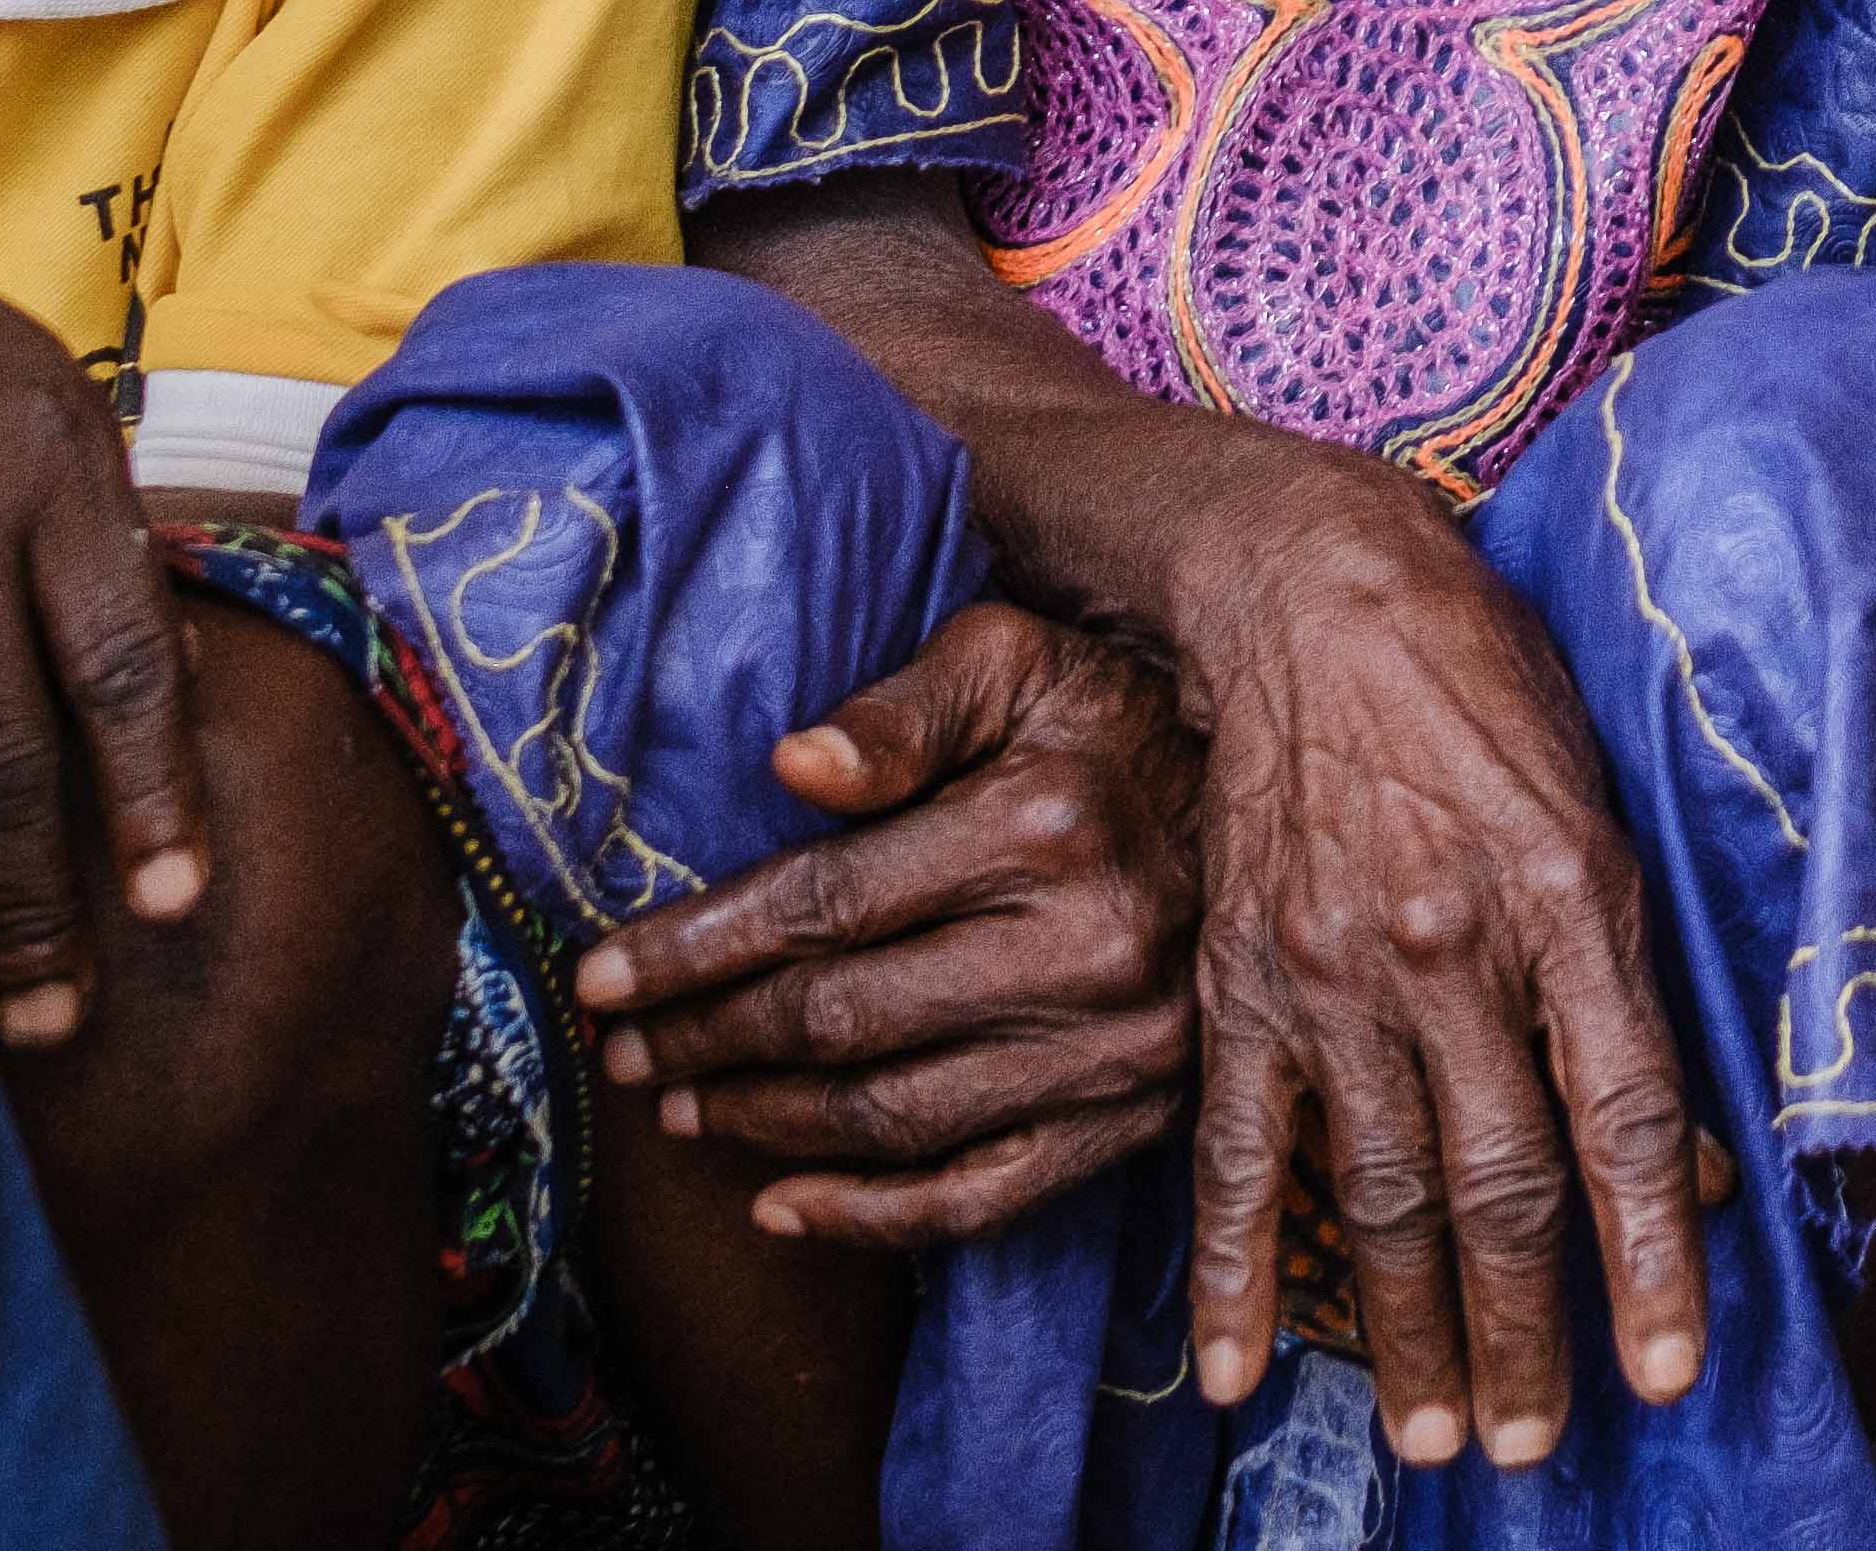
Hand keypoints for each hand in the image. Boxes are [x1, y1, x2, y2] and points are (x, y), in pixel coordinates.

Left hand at [572, 603, 1207, 1239]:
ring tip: (683, 1108)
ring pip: (894, 1118)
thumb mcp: (1017, 656)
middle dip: (707, 1040)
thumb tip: (792, 768)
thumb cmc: (1112, 712)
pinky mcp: (1135, 1121)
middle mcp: (1085, 948)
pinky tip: (780, 1203)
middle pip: (842, 1019)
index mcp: (1043, 823)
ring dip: (763, 1124)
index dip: (692, 949)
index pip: (822, 904)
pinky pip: (979, 1200)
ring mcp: (1115, 1049)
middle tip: (624, 1050)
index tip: (596, 978)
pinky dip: (867, 1218)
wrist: (1279, 797)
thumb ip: (904, 708)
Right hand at [1159, 434, 1721, 1473]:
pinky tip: (1232, 1369)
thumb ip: (1638, 972)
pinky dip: (1235, 1267)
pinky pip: (1240, 1150)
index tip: (1668, 1373)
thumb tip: (1691, 1150)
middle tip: (1540, 1444)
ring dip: (1408, 1333)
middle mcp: (1456, 950)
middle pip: (1502, 1185)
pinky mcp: (1241, 977)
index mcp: (1574, 900)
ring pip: (1385, 1193)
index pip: (1626, 1118)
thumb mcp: (1604, 801)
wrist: (1315, 587)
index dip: (1653, 1257)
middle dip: (1525, 1334)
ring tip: (1435, 1438)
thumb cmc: (1486, 684)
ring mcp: (1337, 971)